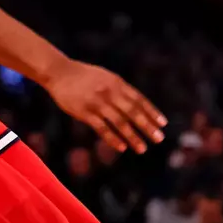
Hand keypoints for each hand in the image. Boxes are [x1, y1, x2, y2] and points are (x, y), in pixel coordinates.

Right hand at [45, 59, 166, 153]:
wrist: (60, 72)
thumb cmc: (86, 77)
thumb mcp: (107, 78)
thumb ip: (121, 90)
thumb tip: (138, 105)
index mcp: (118, 84)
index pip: (139, 100)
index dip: (152, 112)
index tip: (163, 124)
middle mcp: (110, 92)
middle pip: (133, 112)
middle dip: (147, 127)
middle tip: (159, 139)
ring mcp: (97, 103)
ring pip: (119, 122)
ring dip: (132, 137)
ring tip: (143, 149)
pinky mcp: (84, 112)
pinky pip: (101, 128)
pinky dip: (113, 139)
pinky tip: (122, 148)